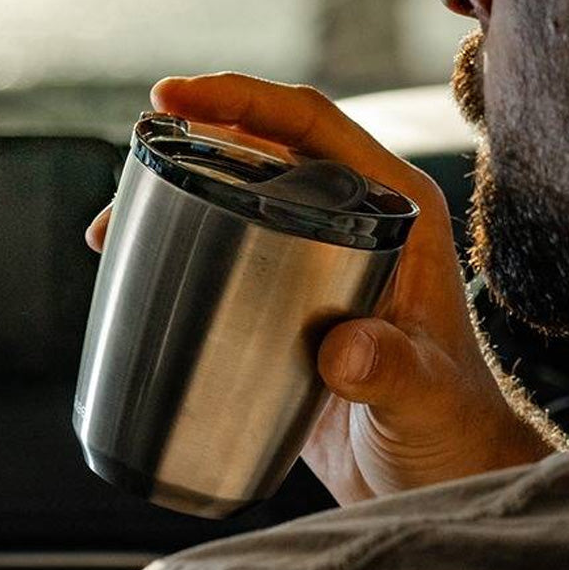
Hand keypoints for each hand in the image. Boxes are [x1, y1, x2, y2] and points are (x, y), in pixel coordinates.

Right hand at [87, 74, 555, 504]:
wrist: (440, 473)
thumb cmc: (452, 427)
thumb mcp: (426, 396)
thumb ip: (392, 370)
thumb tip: (343, 350)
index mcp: (398, 211)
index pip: (313, 124)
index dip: (243, 98)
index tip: (174, 96)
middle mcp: (359, 217)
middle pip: (265, 150)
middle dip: (195, 141)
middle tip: (134, 160)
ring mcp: (322, 257)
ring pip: (243, 196)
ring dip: (181, 195)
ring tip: (116, 226)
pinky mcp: (291, 301)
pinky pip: (233, 252)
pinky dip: (187, 250)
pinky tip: (145, 271)